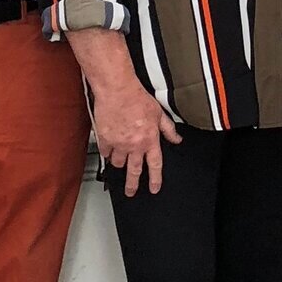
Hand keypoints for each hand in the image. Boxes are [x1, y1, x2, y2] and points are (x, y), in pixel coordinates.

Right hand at [91, 79, 181, 196]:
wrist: (117, 90)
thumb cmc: (137, 98)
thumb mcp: (159, 113)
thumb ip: (168, 129)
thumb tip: (177, 139)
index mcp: (150, 140)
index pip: (155, 165)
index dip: (155, 179)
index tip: (154, 188)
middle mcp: (134, 145)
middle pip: (134, 171)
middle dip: (132, 185)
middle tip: (131, 192)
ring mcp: (118, 144)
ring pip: (118, 162)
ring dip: (119, 162)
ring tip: (119, 158)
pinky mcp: (105, 139)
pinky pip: (105, 152)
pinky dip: (107, 151)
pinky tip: (108, 147)